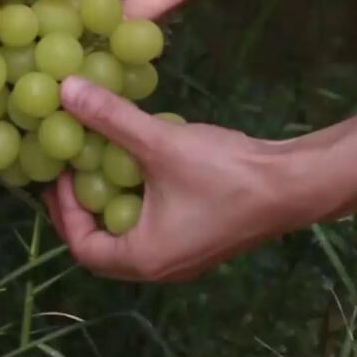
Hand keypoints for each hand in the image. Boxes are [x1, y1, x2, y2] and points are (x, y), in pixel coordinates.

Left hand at [43, 77, 338, 281]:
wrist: (297, 184)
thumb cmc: (225, 174)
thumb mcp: (159, 143)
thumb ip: (110, 118)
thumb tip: (66, 89)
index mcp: (145, 258)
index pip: (84, 248)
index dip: (63, 211)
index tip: (60, 174)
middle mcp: (163, 267)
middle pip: (105, 247)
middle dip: (85, 207)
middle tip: (73, 170)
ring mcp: (187, 255)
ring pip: (133, 236)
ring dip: (114, 201)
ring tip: (102, 162)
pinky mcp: (204, 238)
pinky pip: (158, 227)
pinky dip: (142, 200)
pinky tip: (144, 162)